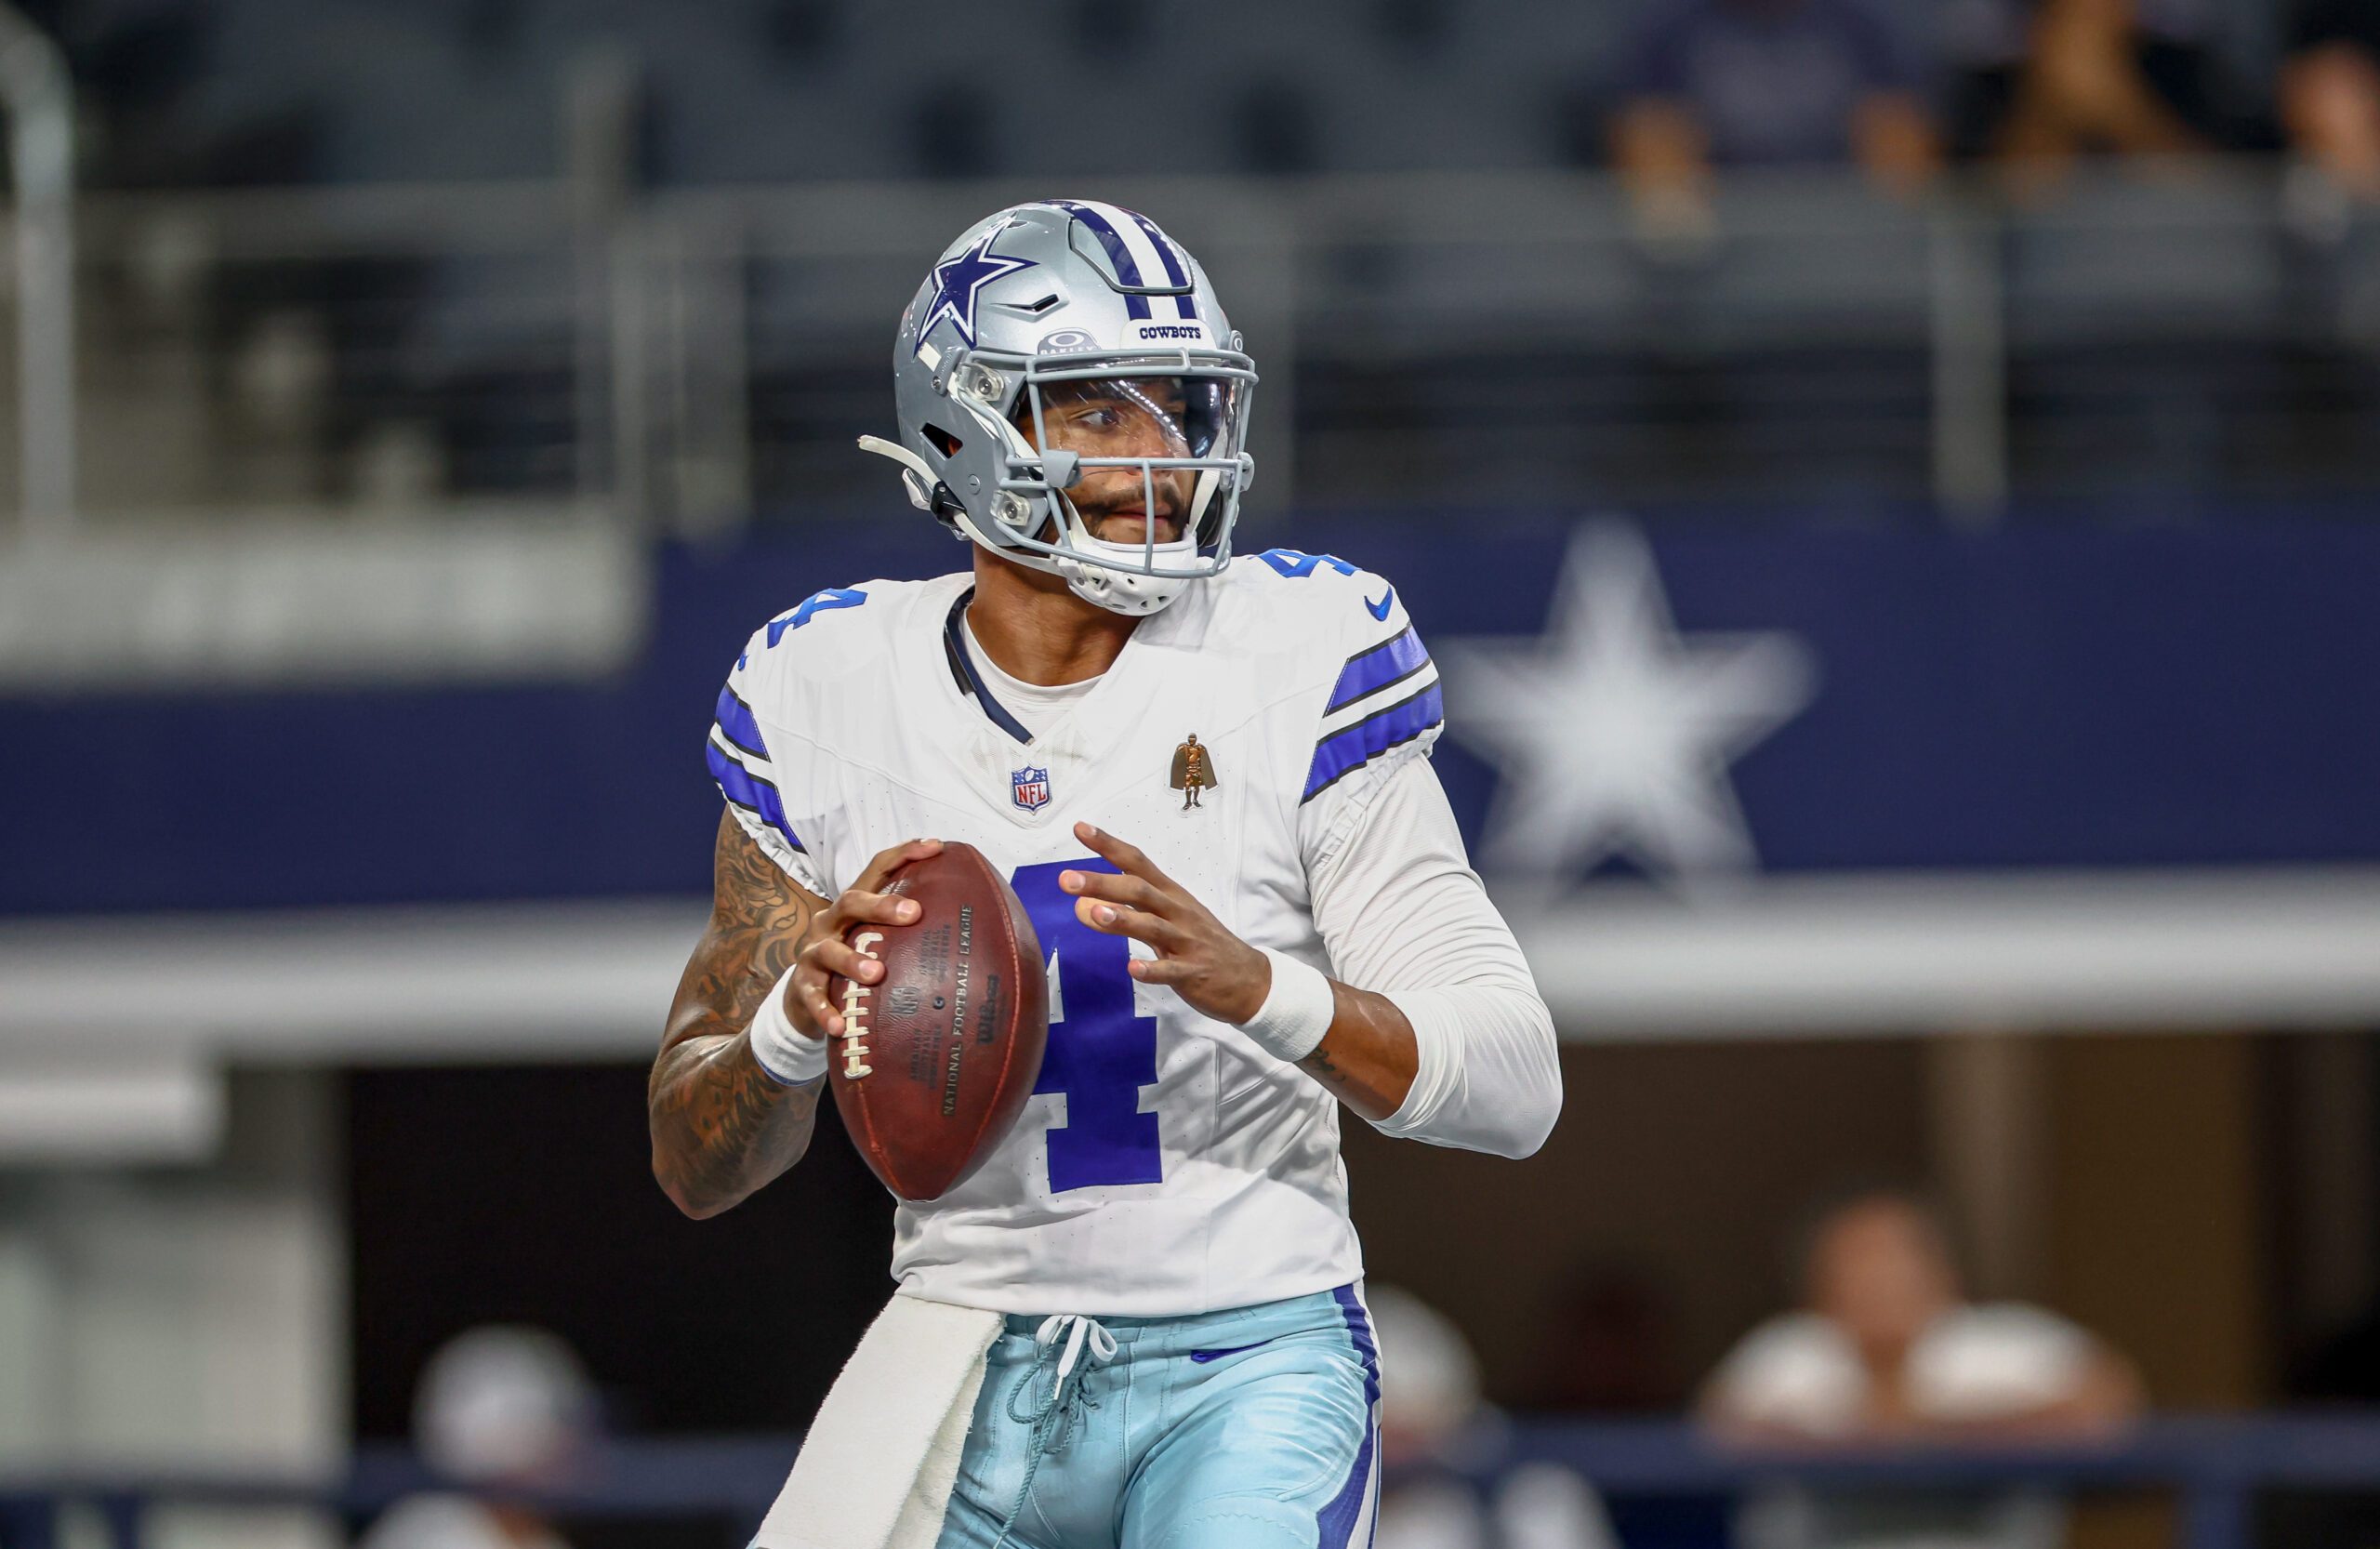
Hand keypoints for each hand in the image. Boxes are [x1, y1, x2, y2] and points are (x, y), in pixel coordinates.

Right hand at [785, 838, 942, 1037]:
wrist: (802, 997)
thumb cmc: (852, 961)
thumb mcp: (873, 939)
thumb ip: (907, 932)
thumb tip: (970, 934)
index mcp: (853, 906)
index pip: (877, 869)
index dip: (904, 854)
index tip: (937, 846)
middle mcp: (830, 922)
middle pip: (851, 901)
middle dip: (880, 905)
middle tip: (912, 913)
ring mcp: (813, 953)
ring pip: (829, 950)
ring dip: (852, 961)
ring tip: (876, 974)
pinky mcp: (802, 986)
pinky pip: (812, 997)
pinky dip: (825, 1011)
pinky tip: (839, 1025)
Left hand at [1061, 822, 1271, 1024]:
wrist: (1250, 979)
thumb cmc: (1199, 945)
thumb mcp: (1162, 925)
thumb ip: (1123, 914)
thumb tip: (1081, 905)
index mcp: (1170, 895)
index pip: (1137, 863)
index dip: (1109, 845)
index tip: (1080, 828)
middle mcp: (1177, 912)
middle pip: (1139, 891)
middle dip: (1103, 883)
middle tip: (1067, 879)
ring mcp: (1187, 942)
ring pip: (1154, 926)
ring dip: (1124, 920)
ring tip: (1095, 914)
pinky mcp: (1194, 972)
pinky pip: (1172, 971)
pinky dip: (1153, 969)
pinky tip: (1133, 970)